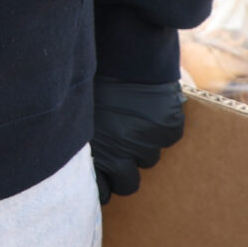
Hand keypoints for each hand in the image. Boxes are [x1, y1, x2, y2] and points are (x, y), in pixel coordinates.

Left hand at [90, 78, 185, 202]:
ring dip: (141, 144)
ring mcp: (147, 142)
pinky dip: (161, 126)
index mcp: (97, 153)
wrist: (121, 54)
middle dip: (124, 172)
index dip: (102, 187)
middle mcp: (123, 153)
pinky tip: (149, 107)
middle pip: (129, 184)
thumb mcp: (79, 117)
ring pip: (149, 158)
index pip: (102, 192)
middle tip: (119, 152)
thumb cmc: (94, 83)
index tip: (102, 183)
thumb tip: (81, 170)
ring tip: (131, 119)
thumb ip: (83, 145)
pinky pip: (167, 137)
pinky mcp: (168, 129)